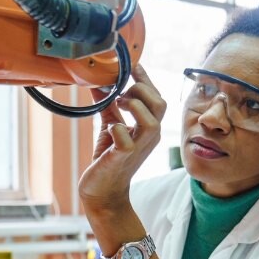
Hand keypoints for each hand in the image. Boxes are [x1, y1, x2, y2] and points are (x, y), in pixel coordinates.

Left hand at [78, 65, 166, 212]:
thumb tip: (98, 83)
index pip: (158, 98)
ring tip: (118, 103)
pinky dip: (116, 128)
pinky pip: (125, 139)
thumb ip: (108, 105)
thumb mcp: (111, 126)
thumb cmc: (109, 160)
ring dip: (133, 105)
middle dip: (141, 89)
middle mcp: (149, 137)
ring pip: (151, 120)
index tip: (133, 66)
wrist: (103, 192)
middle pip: (160, 105)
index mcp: (149, 128)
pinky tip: (109, 128)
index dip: (146, 80)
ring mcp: (138, 148)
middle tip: (120, 91)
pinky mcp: (122, 158)